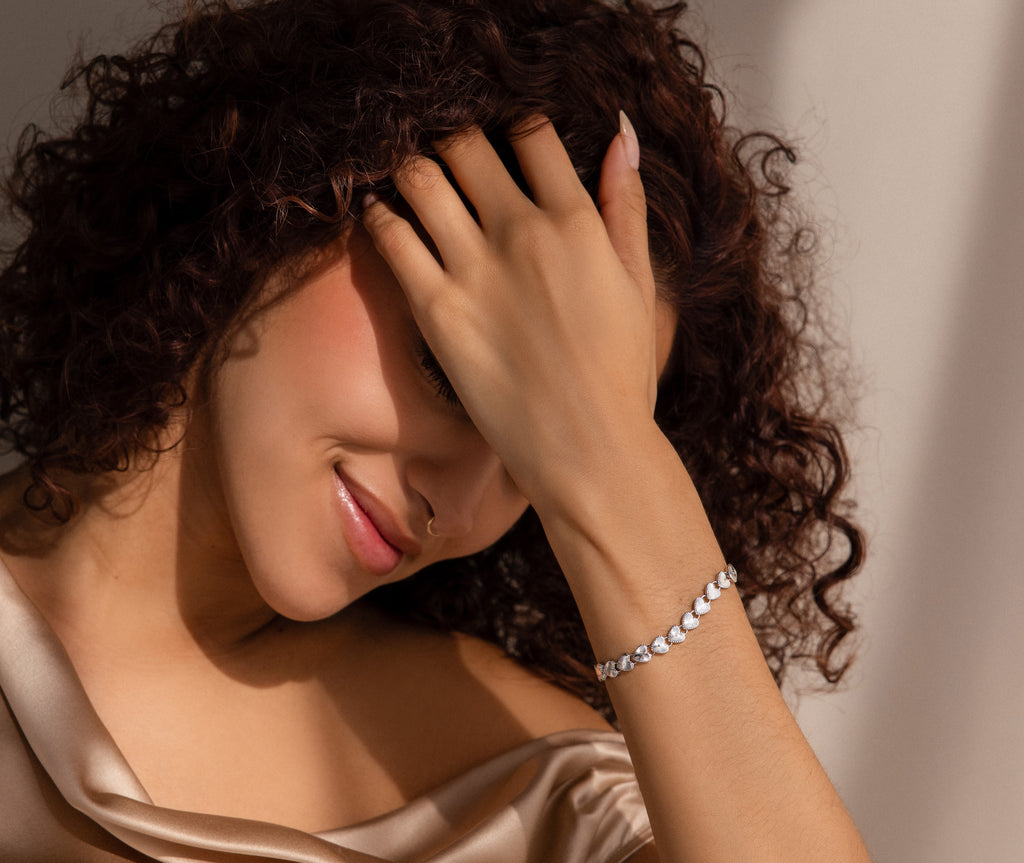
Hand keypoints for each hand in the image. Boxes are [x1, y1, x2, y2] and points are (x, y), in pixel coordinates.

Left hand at [361, 116, 658, 510]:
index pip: (531, 132)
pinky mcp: (436, 311)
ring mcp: (475, 270)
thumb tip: (622, 132)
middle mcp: (522, 232)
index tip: (498, 137)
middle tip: (444, 155)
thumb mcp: (639, 285)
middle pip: (465, 144)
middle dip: (451, 139)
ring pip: (421, 178)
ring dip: (410, 167)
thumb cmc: (620, 376)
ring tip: (406, 177)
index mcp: (577, 222)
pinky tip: (380, 214)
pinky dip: (379, 214)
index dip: (510, 124)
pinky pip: (391, 236)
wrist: (588, 451)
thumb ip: (627, 206)